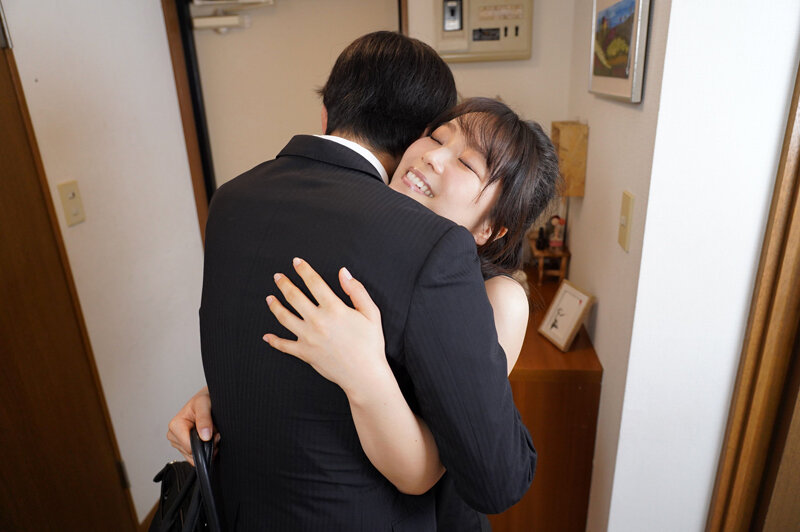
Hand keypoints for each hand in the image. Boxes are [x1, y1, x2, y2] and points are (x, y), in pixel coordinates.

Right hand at [166, 386, 217, 464]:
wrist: (206, 399)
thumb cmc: (203, 400)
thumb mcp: (204, 404)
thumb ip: (204, 419)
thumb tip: (205, 436)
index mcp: (175, 425)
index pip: (189, 447)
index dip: (205, 443)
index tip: (214, 433)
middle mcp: (173, 435)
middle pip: (192, 452)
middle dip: (206, 445)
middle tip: (214, 432)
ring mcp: (178, 442)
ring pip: (194, 456)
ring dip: (206, 448)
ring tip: (210, 433)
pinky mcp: (183, 446)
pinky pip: (194, 456)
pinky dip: (203, 450)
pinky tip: (207, 439)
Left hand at [264, 258, 386, 396]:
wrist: (364, 375)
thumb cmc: (370, 344)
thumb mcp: (371, 313)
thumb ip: (357, 290)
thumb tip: (343, 273)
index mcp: (334, 308)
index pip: (314, 282)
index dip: (304, 270)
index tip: (296, 262)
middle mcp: (317, 320)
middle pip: (294, 296)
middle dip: (284, 284)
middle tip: (278, 276)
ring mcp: (308, 337)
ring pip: (284, 317)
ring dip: (274, 306)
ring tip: (269, 298)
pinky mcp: (304, 353)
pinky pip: (284, 345)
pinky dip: (274, 341)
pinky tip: (266, 336)